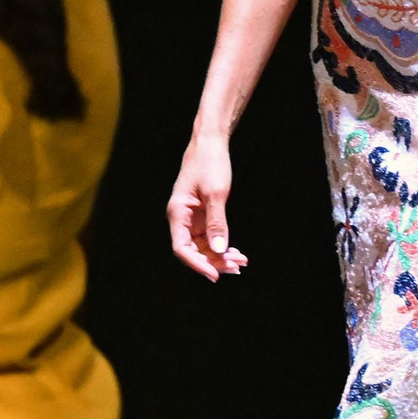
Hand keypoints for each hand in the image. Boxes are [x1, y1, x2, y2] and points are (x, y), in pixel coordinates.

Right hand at [167, 132, 248, 280]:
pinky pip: (209, 236)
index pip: (182, 248)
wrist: (210, 143)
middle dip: (214, 261)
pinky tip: (235, 252)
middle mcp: (181, 219)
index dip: (197, 264)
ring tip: (240, 262)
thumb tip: (219, 249)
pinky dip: (221, 245)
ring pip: (203, 246)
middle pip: (193, 250)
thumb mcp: (216, 193)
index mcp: (177, 213)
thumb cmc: (210, 163)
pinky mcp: (201, 215)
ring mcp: (191, 218)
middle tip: (236, 268)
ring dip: (219, 255)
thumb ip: (217, 222)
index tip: (215, 275)